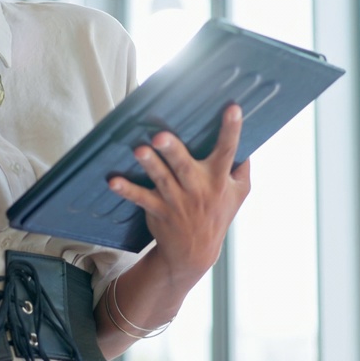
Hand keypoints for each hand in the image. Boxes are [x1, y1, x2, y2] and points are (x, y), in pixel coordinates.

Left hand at [109, 105, 251, 287]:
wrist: (196, 252)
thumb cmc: (218, 214)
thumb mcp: (239, 193)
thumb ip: (242, 168)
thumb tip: (246, 141)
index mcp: (218, 179)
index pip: (228, 151)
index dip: (231, 129)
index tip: (233, 108)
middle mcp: (197, 189)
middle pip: (185, 166)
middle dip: (173, 150)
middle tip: (161, 136)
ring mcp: (176, 200)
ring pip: (162, 179)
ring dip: (150, 165)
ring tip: (139, 150)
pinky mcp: (158, 209)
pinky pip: (140, 198)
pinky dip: (127, 190)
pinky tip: (113, 181)